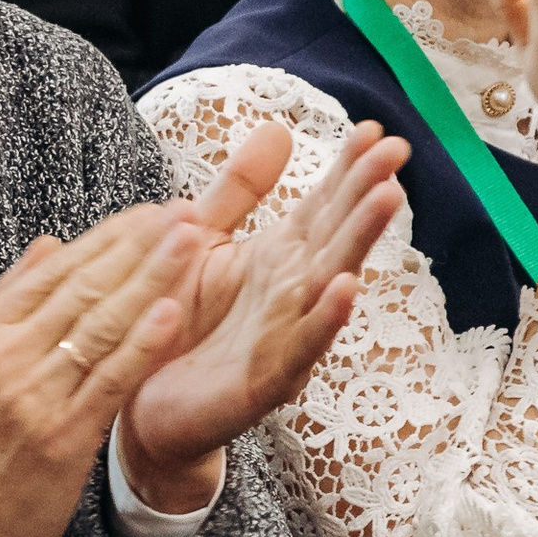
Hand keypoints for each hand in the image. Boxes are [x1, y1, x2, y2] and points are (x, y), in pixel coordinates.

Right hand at [0, 206, 205, 536]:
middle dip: (140, 244)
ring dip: (153, 278)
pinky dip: (143, 343)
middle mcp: (2, 355)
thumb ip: (13, 303)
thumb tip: (48, 245)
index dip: (110, 236)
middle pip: (82, 286)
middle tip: (186, 211)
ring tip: (193, 241)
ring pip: (102, 323)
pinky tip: (173, 311)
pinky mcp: (60, 435)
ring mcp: (30, 394)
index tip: (153, 211)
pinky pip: (109, 378)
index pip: (54, 269)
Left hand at [119, 118, 408, 505]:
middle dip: (367, 193)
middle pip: (336, 237)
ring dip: (360, 243)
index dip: (350, 169)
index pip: (324, 206)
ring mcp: (284, 340)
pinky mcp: (263, 383)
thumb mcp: (204, 242)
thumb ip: (241, 190)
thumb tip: (279, 129)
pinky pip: (299, 348)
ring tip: (389, 198)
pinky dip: (324, 320)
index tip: (378, 130)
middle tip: (397, 151)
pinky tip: (347, 288)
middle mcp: (292, 297)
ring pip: (330, 286)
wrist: (140, 408)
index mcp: (279, 261)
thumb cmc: (178, 323)